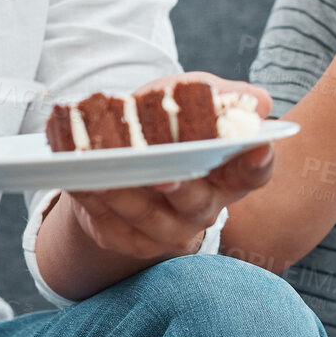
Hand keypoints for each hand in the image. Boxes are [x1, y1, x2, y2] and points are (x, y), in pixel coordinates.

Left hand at [62, 74, 275, 260]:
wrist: (121, 163)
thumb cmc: (162, 128)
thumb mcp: (187, 101)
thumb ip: (217, 97)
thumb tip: (257, 101)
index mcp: (226, 176)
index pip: (253, 174)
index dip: (257, 162)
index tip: (257, 145)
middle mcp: (203, 209)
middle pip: (196, 203)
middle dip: (180, 189)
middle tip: (164, 176)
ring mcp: (167, 231)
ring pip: (146, 215)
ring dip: (123, 192)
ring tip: (103, 169)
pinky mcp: (128, 240)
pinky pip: (109, 221)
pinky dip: (91, 199)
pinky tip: (77, 178)